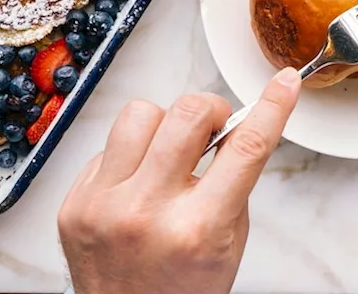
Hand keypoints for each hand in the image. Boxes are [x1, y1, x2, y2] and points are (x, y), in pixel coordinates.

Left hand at [59, 68, 302, 293]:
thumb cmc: (183, 290)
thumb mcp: (228, 241)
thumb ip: (233, 182)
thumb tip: (238, 124)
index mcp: (197, 229)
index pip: (245, 148)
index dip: (272, 107)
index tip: (284, 84)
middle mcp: (146, 213)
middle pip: (186, 113)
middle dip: (210, 110)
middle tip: (214, 128)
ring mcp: (103, 207)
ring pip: (138, 115)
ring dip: (163, 126)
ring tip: (169, 153)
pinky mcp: (74, 204)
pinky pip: (107, 148)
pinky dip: (130, 158)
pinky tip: (137, 185)